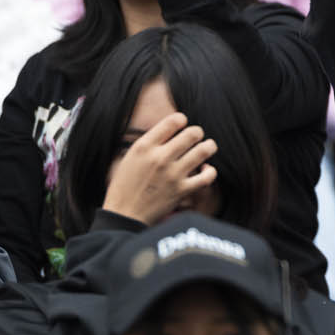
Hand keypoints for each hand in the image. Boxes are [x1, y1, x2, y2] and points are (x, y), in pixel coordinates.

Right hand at [101, 113, 218, 226]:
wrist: (124, 215)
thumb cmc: (126, 185)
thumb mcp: (131, 156)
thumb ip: (152, 141)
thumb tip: (174, 128)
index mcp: (144, 146)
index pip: (174, 121)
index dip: (182, 120)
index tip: (181, 125)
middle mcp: (160, 158)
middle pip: (193, 133)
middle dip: (197, 133)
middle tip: (196, 137)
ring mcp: (172, 175)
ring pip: (204, 150)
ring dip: (209, 146)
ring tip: (208, 147)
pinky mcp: (182, 191)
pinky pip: (207, 176)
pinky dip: (210, 171)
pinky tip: (205, 169)